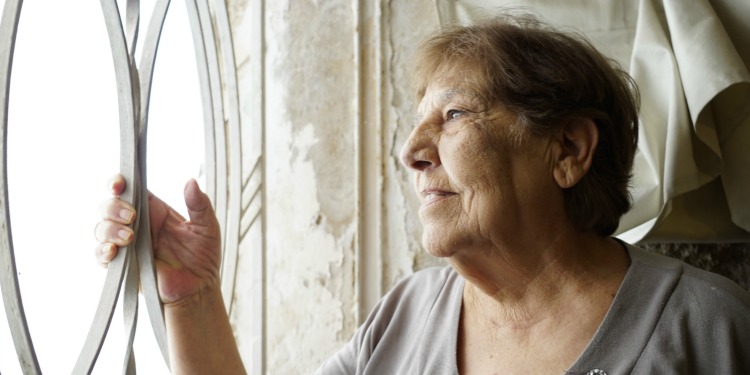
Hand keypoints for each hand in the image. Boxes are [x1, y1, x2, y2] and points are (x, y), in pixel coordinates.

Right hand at [94, 174, 221, 305]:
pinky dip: (102, 251)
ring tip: (129, 237)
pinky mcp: (123, 266)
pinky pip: (101, 256)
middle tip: (131, 216)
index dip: (119, 183)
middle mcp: (137, 225)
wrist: (199, 289)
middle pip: (109, 206)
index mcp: (155, 210)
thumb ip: (200, 205)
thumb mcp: (207, 227)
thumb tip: (190, 182)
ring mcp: (128, 245)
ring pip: (102, 228)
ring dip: (109, 229)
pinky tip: (114, 251)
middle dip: (113, 207)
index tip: (120, 184)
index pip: (130, 190)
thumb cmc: (203, 257)